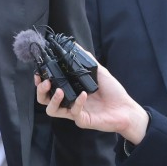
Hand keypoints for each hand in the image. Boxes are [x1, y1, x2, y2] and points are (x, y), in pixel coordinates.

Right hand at [35, 62, 149, 144]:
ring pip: (52, 110)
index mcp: (70, 90)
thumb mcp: (99, 72)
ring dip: (52, 100)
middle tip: (45, 82)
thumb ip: (86, 60)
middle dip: (40, 91)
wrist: (127, 109)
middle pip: (44, 100)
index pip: (48, 88)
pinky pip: (74, 112)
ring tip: (59, 90)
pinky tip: (83, 94)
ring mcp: (74, 112)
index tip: (39, 73)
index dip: (40, 82)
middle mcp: (69, 102)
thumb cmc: (113, 92)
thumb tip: (75, 45)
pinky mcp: (82, 120)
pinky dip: (77, 102)